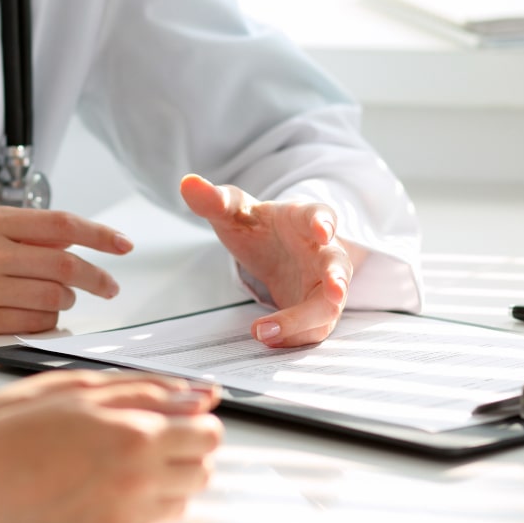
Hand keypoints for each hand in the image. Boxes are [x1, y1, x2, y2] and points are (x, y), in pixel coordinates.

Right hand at [0, 207, 133, 333]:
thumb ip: (21, 231)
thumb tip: (73, 238)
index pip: (61, 224)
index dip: (100, 235)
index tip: (123, 245)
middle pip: (64, 265)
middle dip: (97, 278)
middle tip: (109, 287)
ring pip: (52, 297)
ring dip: (67, 301)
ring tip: (62, 299)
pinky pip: (29, 322)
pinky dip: (46, 321)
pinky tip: (41, 315)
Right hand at [0, 381, 221, 522]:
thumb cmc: (14, 437)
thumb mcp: (79, 394)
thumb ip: (146, 392)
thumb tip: (197, 396)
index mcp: (136, 434)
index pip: (206, 433)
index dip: (201, 423)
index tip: (187, 418)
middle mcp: (140, 477)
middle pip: (202, 469)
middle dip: (191, 452)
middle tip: (161, 438)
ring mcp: (126, 513)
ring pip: (181, 500)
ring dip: (172, 480)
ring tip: (133, 462)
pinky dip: (147, 506)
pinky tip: (115, 488)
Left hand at [180, 174, 363, 346]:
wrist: (275, 249)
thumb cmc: (260, 228)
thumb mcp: (234, 212)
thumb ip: (215, 201)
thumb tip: (188, 183)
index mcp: (303, 221)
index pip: (320, 216)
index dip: (323, 223)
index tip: (323, 231)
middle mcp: (322, 253)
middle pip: (336, 267)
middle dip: (336, 280)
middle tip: (334, 291)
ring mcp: (324, 284)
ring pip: (327, 307)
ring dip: (301, 322)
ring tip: (264, 331)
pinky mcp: (317, 311)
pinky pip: (313, 329)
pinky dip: (291, 337)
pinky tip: (266, 339)